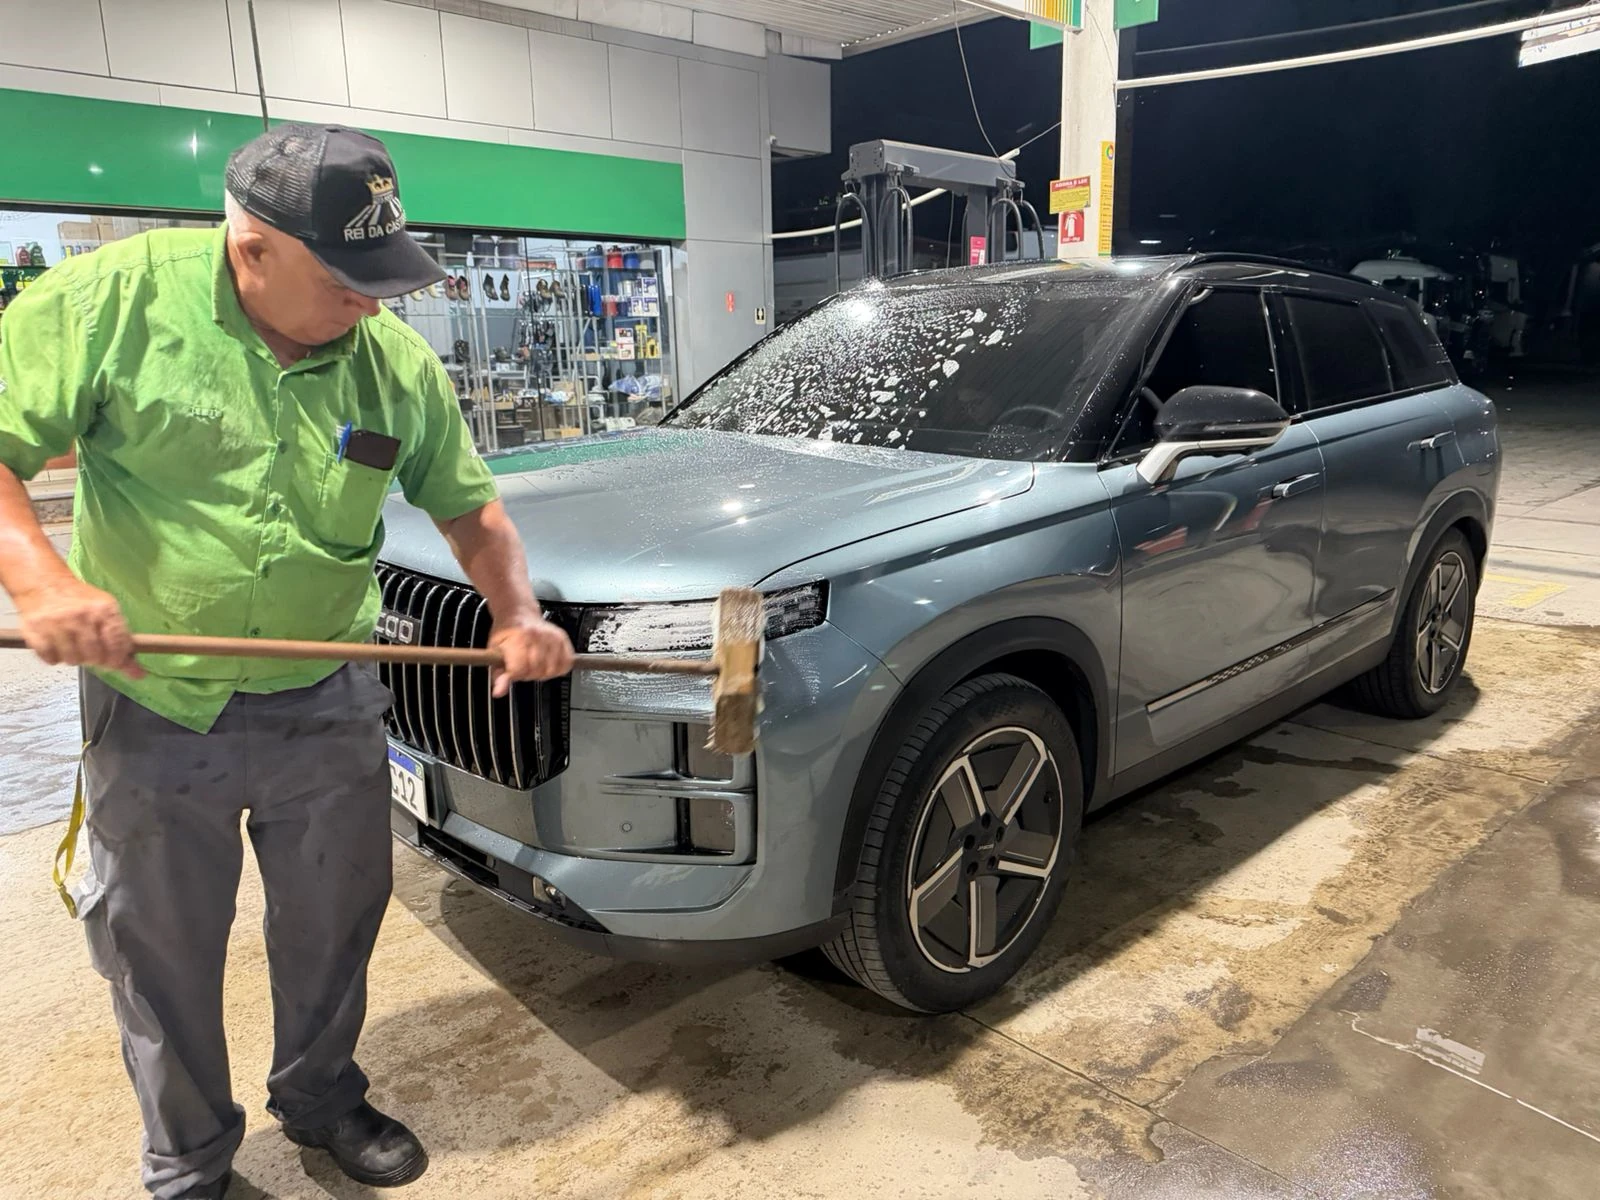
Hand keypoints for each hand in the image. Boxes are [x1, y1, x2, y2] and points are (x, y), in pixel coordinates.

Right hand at [15, 576, 144, 678]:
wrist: (45, 584)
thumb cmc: (80, 602)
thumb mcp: (107, 612)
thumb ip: (122, 642)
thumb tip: (137, 673)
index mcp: (104, 610)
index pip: (117, 644)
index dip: (119, 659)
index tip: (115, 662)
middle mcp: (81, 616)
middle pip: (95, 656)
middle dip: (96, 660)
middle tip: (92, 653)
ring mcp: (57, 624)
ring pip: (73, 660)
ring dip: (75, 658)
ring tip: (73, 645)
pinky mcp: (35, 631)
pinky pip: (51, 659)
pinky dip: (54, 658)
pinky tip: (57, 646)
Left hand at [488, 615, 574, 696]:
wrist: (518, 612)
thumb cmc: (506, 631)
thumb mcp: (494, 651)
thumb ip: (498, 674)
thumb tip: (499, 692)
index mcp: (519, 639)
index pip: (521, 670)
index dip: (515, 674)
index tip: (511, 671)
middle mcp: (538, 637)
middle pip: (537, 671)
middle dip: (528, 674)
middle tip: (523, 667)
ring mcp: (552, 637)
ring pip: (552, 670)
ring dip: (543, 672)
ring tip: (535, 664)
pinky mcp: (563, 638)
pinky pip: (566, 663)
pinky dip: (558, 667)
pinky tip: (549, 663)